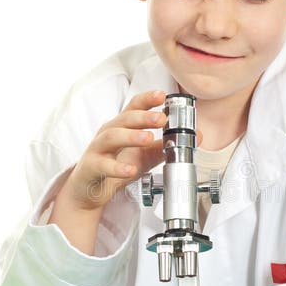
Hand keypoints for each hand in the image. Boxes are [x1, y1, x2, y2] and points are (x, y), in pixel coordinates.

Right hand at [55, 89, 202, 212]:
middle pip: (124, 119)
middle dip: (143, 116)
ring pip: (112, 137)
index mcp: (122, 126)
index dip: (147, 99)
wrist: (90, 190)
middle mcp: (108, 133)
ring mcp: (97, 149)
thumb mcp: (144, 155)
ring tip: (148, 138)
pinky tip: (130, 170)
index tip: (162, 95)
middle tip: (161, 118)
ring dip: (131, 136)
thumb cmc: (115, 166)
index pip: (133, 107)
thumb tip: (194, 137)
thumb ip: (165, 145)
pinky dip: (117, 167)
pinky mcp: (91, 167)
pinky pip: (103, 165)